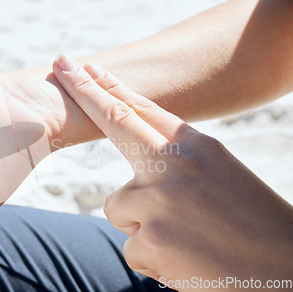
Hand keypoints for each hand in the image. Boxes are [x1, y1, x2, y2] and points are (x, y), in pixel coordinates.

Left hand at [52, 54, 292, 288]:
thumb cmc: (247, 217)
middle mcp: (174, 165)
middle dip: (83, 92)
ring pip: (118, 207)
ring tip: (184, 235)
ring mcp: (157, 202)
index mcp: (195, 146)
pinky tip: (183, 257)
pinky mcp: (147, 242)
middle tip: (62, 66)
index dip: (104, 87)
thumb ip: (172, 149)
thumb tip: (127, 132)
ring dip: (141, 223)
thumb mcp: (215, 169)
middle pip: (115, 122)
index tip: (81, 68)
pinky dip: (151, 254)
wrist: (282, 266)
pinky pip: (130, 244)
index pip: (138, 109)